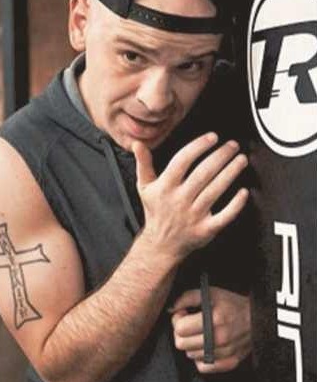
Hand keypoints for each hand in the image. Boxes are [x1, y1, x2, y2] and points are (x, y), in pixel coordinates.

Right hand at [133, 133, 248, 264]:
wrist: (160, 244)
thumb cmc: (155, 212)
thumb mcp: (144, 186)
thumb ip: (143, 163)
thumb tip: (137, 144)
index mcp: (164, 187)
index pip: (182, 160)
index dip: (199, 146)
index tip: (212, 137)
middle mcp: (179, 200)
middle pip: (203, 173)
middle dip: (221, 156)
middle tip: (232, 146)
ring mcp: (193, 215)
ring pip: (216, 190)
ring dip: (231, 172)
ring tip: (241, 160)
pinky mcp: (206, 229)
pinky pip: (225, 215)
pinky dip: (236, 203)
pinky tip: (244, 191)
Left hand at [170, 287, 251, 373]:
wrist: (258, 319)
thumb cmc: (232, 305)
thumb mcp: (210, 293)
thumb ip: (187, 297)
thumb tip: (171, 308)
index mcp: (214, 319)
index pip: (180, 328)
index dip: (177, 319)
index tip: (183, 315)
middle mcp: (220, 338)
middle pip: (181, 344)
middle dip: (181, 333)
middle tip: (189, 326)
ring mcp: (225, 353)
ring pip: (190, 355)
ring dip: (191, 345)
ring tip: (201, 334)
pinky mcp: (229, 363)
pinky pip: (202, 367)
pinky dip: (201, 358)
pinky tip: (206, 346)